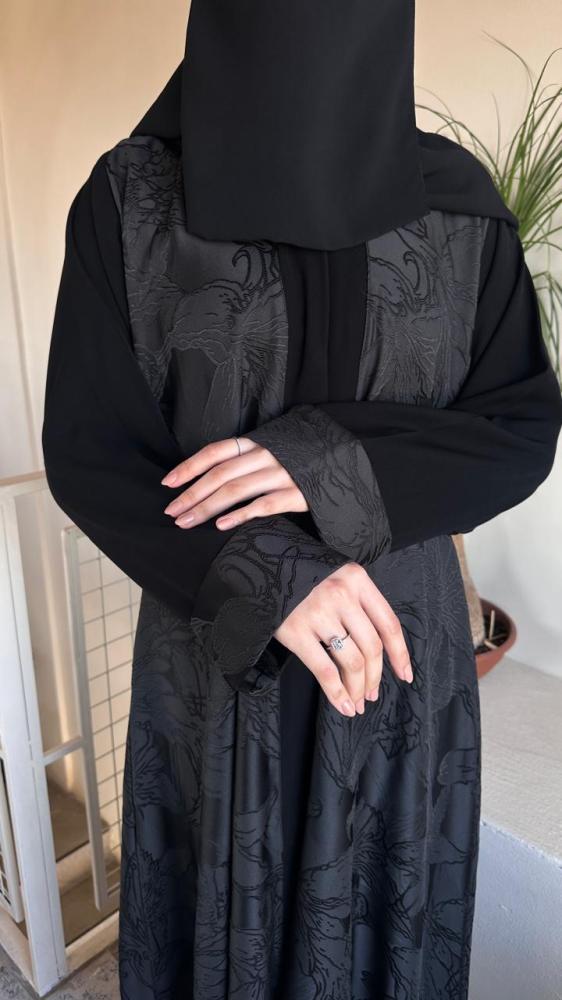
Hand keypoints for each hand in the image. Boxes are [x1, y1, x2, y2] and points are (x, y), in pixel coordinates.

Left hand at [161, 436, 307, 528]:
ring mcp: (283, 474)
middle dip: (192, 494)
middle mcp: (267, 456)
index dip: (190, 466)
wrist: (346, 465)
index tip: (168, 483)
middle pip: (220, 474)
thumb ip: (246, 461)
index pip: (215, 452)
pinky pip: (264, 505)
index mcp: (258, 443)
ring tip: (187, 522)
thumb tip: (207, 480)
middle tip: (171, 512)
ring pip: (236, 490)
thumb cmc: (303, 460)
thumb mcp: (274, 451)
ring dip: (207, 507)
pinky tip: (221, 526)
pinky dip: (240, 515)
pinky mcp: (299, 494)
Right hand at [274, 562, 412, 717]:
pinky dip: (337, 693)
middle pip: (372, 647)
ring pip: (352, 661)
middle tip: (371, 694)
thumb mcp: (336, 577)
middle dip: (375, 677)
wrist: (261, 564)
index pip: (389, 624)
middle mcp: (341, 595)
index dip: (399, 654)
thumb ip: (357, 603)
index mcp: (357, 580)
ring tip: (356, 702)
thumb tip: (374, 652)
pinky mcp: (295, 631)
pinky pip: (324, 670)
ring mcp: (318, 613)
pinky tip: (343, 705)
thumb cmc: (302, 573)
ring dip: (357, 688)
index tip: (405, 675)